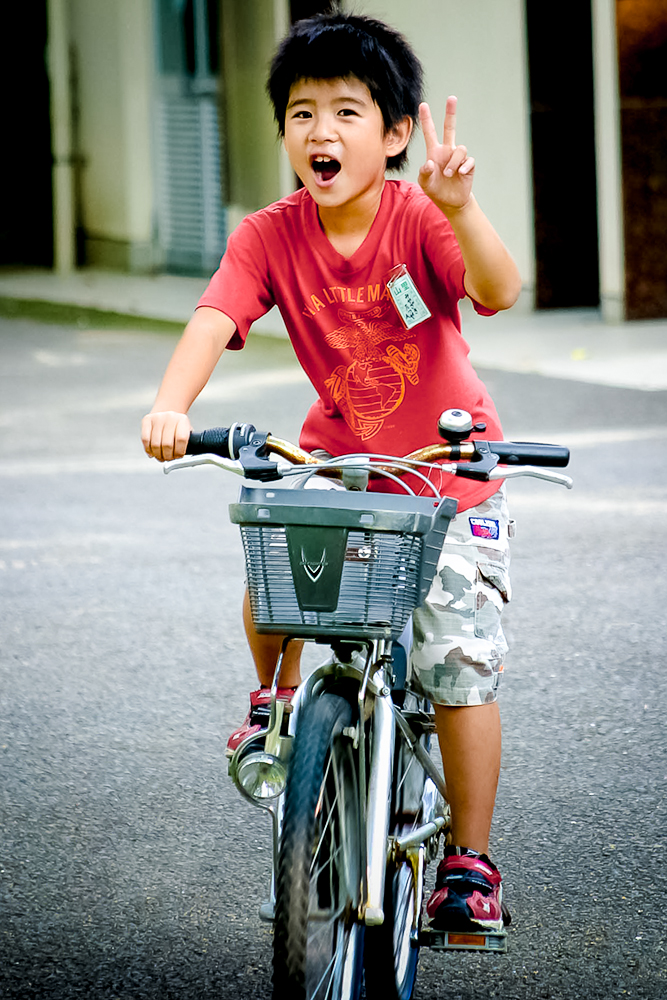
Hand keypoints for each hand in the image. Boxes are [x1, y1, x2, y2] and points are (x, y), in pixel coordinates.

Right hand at [141, 410, 191, 461]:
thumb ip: (188, 444)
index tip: (178, 456)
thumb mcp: (186, 432)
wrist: (166, 413)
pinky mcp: (146, 420)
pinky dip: (148, 449)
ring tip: (161, 457)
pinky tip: (152, 453)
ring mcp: (157, 418)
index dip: (179, 452)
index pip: (181, 439)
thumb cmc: (177, 427)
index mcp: (183, 420)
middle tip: (169, 459)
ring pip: (155, 444)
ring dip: (158, 455)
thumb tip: (188, 459)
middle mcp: (170, 417)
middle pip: (167, 444)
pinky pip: (145, 439)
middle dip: (168, 456)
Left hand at [418, 97, 474, 212]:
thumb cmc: (435, 190)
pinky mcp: (468, 165)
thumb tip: (430, 163)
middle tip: (451, 98)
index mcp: (434, 152)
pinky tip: (460, 174)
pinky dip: (464, 167)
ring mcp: (458, 157)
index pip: (430, 133)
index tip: (423, 105)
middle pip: (450, 128)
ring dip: (453, 162)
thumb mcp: (425, 183)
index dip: (426, 119)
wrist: (451, 202)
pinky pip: (468, 161)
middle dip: (451, 113)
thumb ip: (424, 173)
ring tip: (449, 174)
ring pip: (460, 149)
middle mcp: (447, 151)